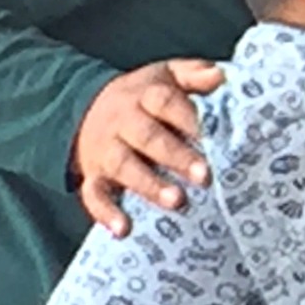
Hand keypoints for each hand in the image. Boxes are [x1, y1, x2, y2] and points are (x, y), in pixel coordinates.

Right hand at [71, 58, 223, 234]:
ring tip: (177, 201)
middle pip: (148, 137)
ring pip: (124, 166)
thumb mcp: (166, 76)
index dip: (187, 117)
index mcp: (144, 95)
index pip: (164, 102)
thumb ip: (193, 74)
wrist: (85, 107)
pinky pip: (94, 195)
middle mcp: (123, 122)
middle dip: (176, 156)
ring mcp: (105, 150)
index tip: (211, 134)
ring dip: (149, 185)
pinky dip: (106, 213)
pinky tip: (123, 230)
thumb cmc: (144, 97)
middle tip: (205, 176)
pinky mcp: (93, 175)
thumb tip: (219, 76)